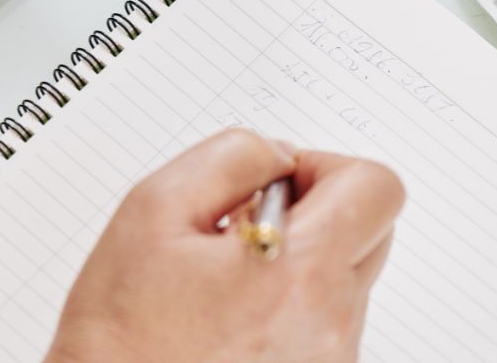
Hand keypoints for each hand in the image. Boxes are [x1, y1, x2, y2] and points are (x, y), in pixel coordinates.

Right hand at [45, 129, 404, 362]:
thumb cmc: (121, 324)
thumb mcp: (154, 207)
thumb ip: (230, 157)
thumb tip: (277, 155)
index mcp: (299, 272)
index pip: (375, 187)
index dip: (323, 167)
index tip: (273, 181)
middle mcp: (331, 323)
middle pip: (371, 229)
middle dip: (314, 208)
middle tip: (241, 223)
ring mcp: (329, 359)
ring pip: (344, 274)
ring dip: (296, 258)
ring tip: (222, 278)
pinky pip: (324, 318)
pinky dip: (286, 301)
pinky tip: (228, 313)